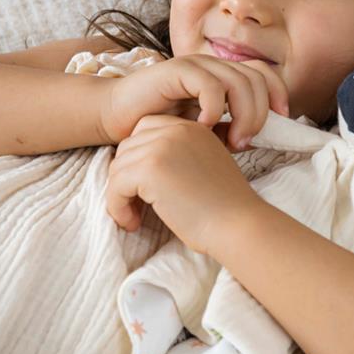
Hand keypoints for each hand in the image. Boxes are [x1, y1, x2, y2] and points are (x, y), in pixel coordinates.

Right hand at [98, 54, 289, 151]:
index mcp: (223, 77)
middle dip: (260, 112)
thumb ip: (228, 130)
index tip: (283, 121)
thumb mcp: (203, 132)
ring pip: (238, 80)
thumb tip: (258, 138)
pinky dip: (213, 107)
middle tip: (247, 141)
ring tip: (233, 141)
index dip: (278, 93)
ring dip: (243, 113)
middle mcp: (213, 66)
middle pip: (256, 79)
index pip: (263, 74)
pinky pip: (209, 84)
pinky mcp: (176, 70)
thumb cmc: (160, 127)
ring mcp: (195, 65)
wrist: (118, 118)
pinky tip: (204, 127)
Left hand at [105, 114, 261, 255]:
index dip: (139, 159)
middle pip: (127, 147)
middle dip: (126, 179)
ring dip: (120, 196)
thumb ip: (177, 157)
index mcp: (191, 128)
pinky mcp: (150, 169)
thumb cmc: (224, 208)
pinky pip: (115, 186)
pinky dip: (117, 208)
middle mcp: (176, 130)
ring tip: (136, 217)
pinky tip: (133, 223)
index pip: (145, 129)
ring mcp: (162, 147)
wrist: (238, 225)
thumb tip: (135, 168)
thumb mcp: (204, 168)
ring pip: (117, 168)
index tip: (147, 188)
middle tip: (138, 207)